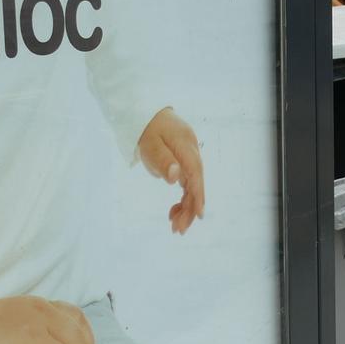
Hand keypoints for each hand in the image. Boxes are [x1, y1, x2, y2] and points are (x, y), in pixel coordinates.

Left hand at [138, 108, 206, 232]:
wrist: (145, 113)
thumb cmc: (146, 128)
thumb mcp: (150, 144)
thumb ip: (163, 160)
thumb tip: (176, 177)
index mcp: (186, 147)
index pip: (195, 174)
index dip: (198, 195)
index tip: (199, 215)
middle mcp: (192, 152)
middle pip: (195, 183)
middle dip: (189, 208)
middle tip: (178, 230)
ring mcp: (189, 157)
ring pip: (191, 186)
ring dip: (185, 206)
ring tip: (174, 225)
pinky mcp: (184, 162)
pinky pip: (186, 183)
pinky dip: (181, 198)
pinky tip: (174, 210)